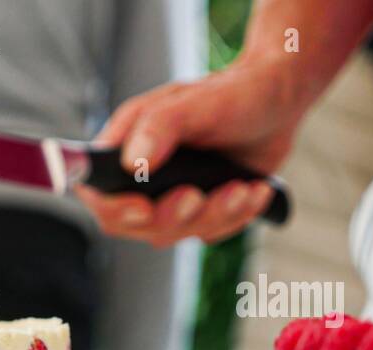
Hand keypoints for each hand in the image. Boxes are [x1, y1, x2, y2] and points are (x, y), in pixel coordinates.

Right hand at [75, 58, 302, 247]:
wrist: (275, 102)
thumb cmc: (229, 93)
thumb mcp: (193, 102)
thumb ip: (158, 126)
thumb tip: (132, 163)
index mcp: (123, 151)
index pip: (97, 194)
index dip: (113, 208)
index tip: (143, 207)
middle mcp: (139, 181)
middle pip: (134, 225)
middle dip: (171, 217)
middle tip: (197, 194)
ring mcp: (168, 200)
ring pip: (174, 234)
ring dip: (212, 216)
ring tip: (242, 188)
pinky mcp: (199, 213)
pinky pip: (208, 233)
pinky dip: (235, 217)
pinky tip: (254, 191)